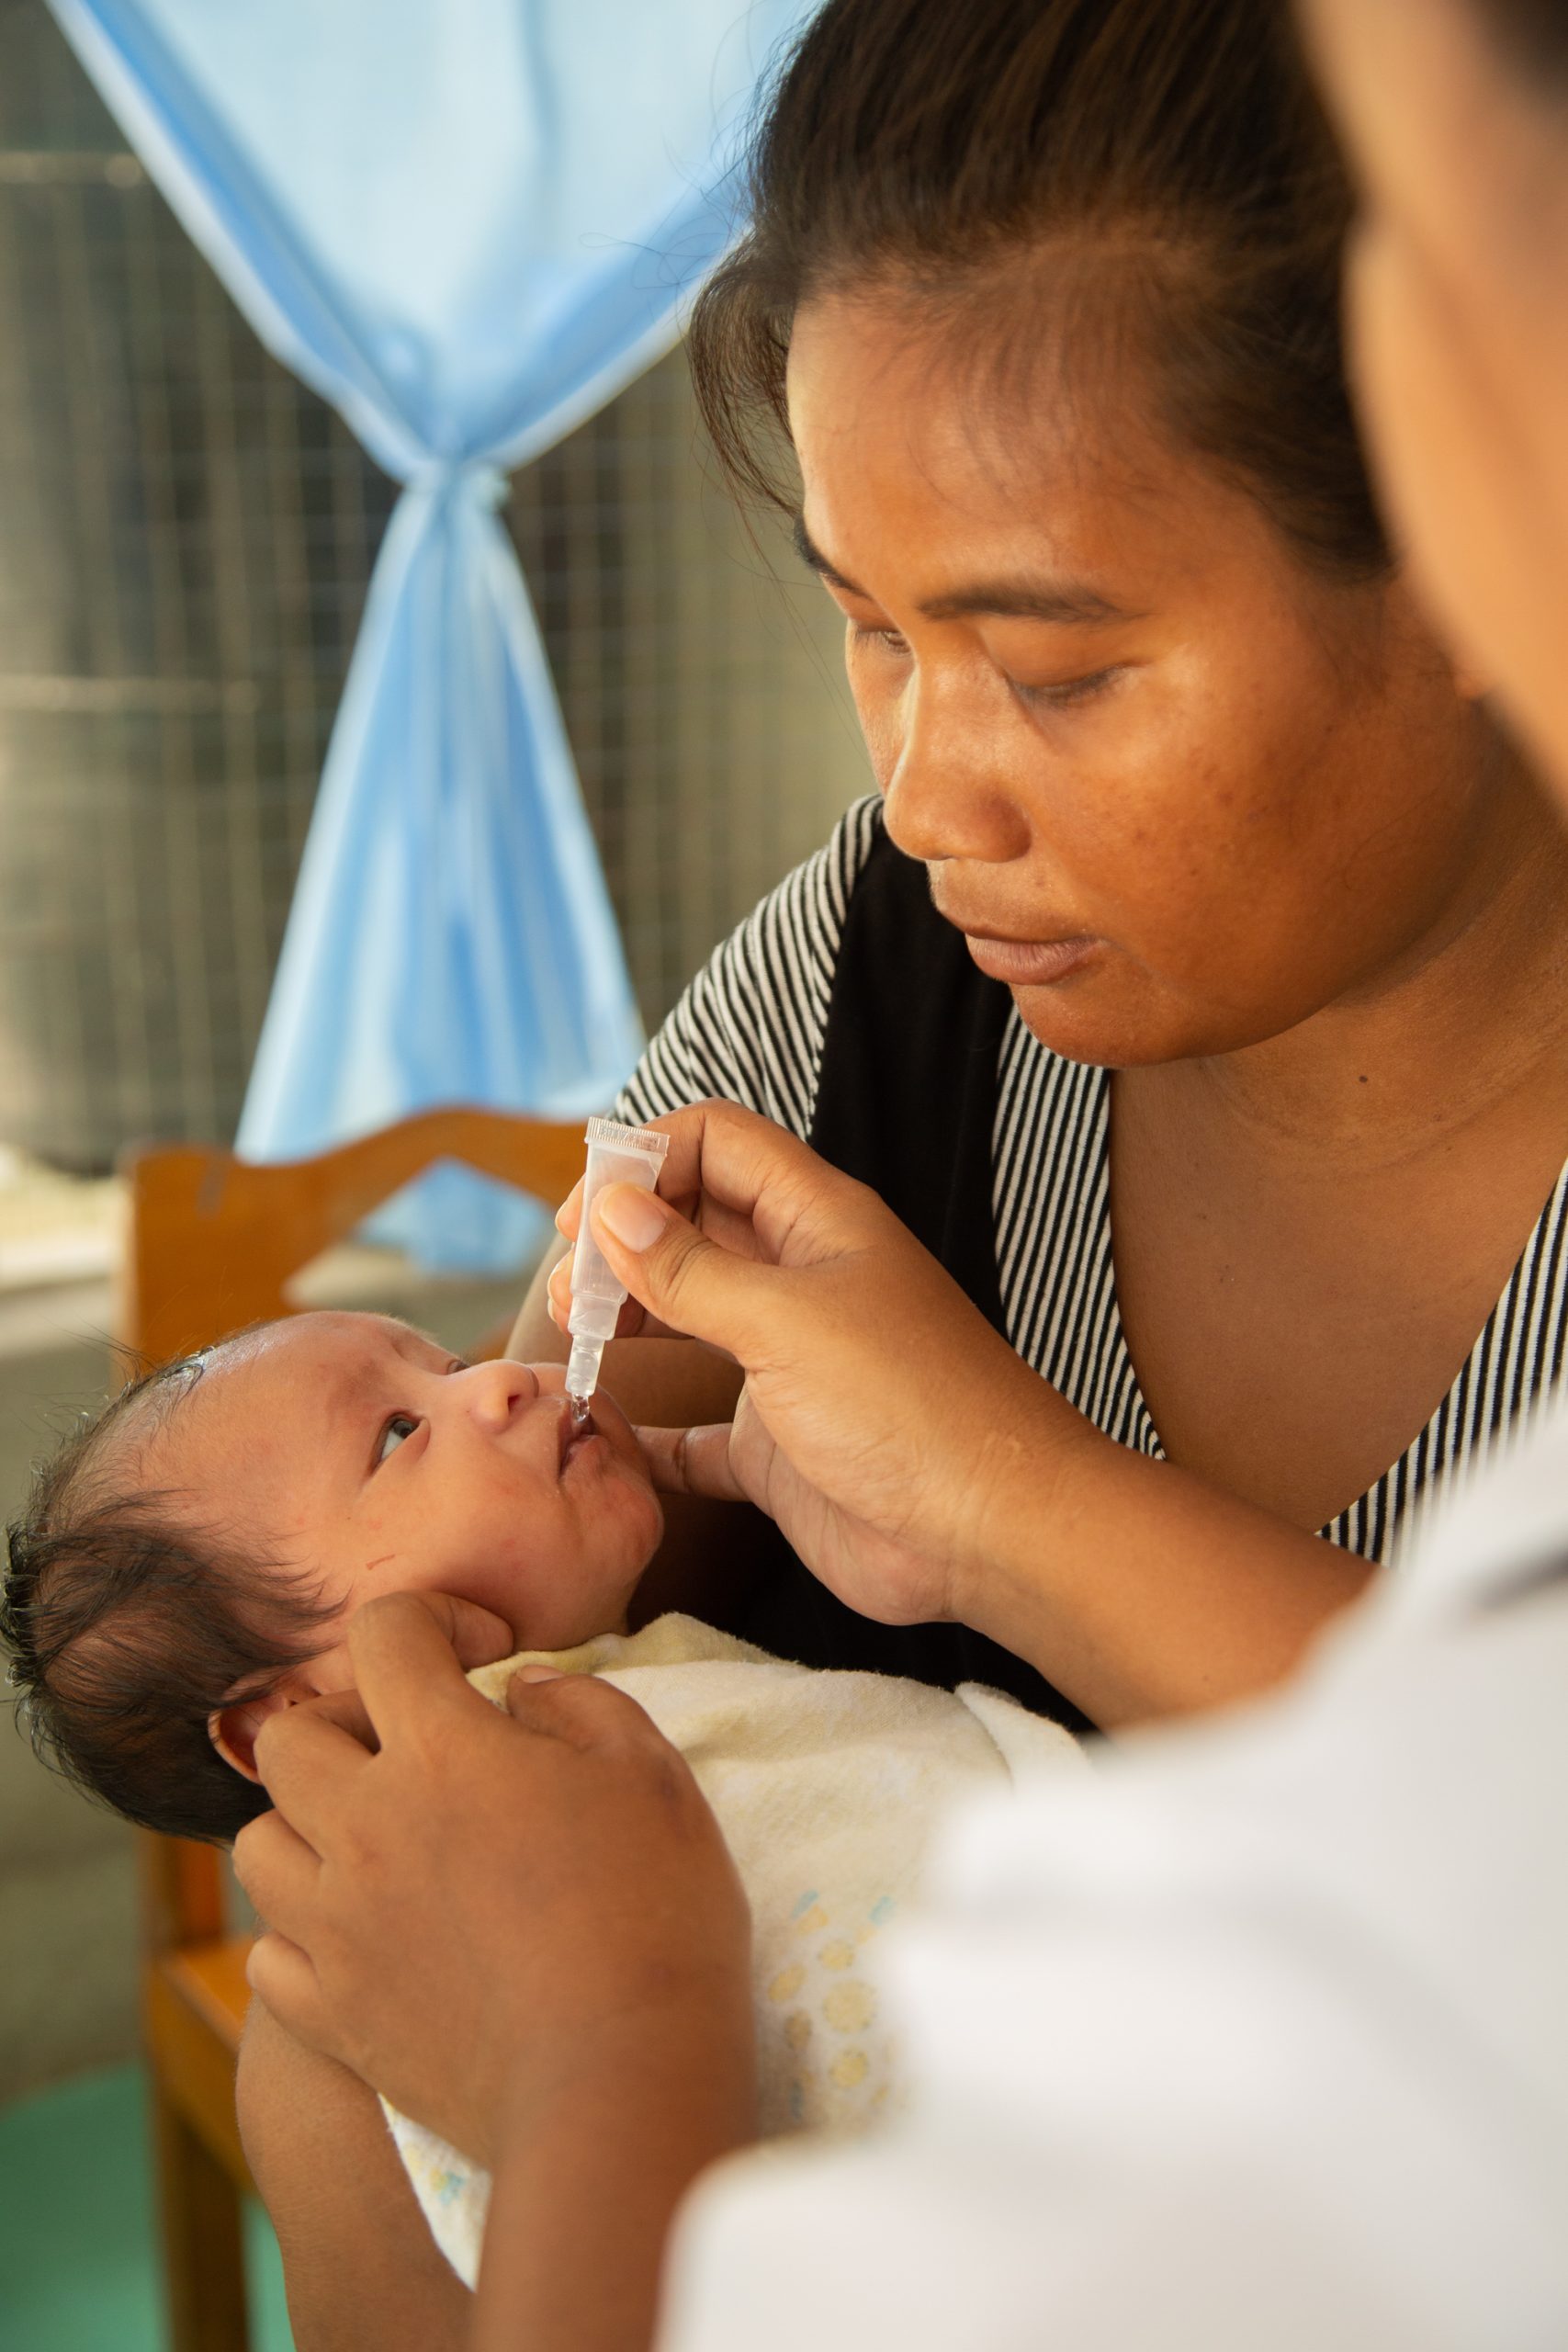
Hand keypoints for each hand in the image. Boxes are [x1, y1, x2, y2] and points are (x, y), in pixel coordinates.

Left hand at [233, 1591, 754, 2165]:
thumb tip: (521, 1689)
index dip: (431, 1619)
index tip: (478, 1652)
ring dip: (308, 1827)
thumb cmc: (655, 1914)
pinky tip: (366, 1936)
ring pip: (256, 1846)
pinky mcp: (334, 2018)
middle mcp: (364, 1827)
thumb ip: (580, 1705)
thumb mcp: (652, 1774)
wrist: (619, 2083)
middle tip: (416, 1751)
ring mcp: (337, 1928)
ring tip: (379, 1844)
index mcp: (441, 1751)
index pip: (384, 1632)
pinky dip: (303, 1934)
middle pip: (288, 1737)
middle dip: (347, 1721)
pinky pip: (269, 1958)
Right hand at [552, 1100, 1086, 1631]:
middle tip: (574, 1294)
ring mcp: (789, 1363)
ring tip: (577, 1341)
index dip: (644, 1160)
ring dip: (629, 1317)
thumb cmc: (910, 1407)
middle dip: (623, 1240)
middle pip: (692, 1222)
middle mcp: (800, 1280)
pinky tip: (608, 1430)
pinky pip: (697, 1429)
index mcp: (816, 1221)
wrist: (991, 1533)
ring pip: (689, 1314)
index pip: (716, 1143)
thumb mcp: (785, 1321)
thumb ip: (690, 1268)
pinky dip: (651, 1427)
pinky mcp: (779, 1445)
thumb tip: (610, 1210)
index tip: (584, 1220)